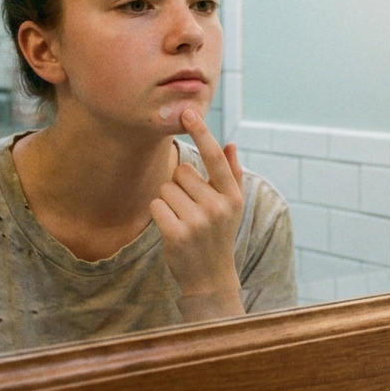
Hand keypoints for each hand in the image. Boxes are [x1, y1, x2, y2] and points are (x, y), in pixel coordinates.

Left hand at [150, 109, 245, 320]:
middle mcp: (218, 206)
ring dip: (169, 202)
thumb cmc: (218, 236)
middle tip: (192, 210)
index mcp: (233, 196)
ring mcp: (198, 221)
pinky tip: (172, 229)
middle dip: (181, 187)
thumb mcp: (232, 206)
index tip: (189, 112)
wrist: (210, 278)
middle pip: (182, 172)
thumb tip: (230, 143)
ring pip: (166, 188)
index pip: (215, 158)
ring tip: (183, 221)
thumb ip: (231, 174)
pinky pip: (156, 204)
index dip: (202, 134)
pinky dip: (159, 214)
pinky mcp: (176, 233)